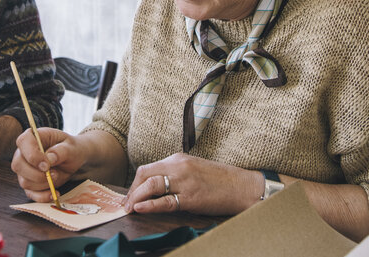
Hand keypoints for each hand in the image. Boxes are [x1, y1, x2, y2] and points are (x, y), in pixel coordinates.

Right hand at [10, 128, 85, 201]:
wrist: (74, 159)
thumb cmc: (70, 149)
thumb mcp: (71, 147)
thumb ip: (61, 151)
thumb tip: (49, 158)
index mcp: (32, 137)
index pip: (23, 142)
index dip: (32, 155)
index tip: (47, 165)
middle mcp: (24, 153)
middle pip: (18, 165)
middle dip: (36, 174)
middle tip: (54, 174)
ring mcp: (24, 169)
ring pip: (24, 181)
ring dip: (42, 184)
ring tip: (57, 177)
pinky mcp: (30, 183)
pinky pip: (30, 194)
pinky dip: (42, 196)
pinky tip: (54, 193)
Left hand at [123, 153, 260, 215]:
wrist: (242, 186)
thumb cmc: (220, 180)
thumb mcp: (194, 169)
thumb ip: (175, 173)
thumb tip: (156, 186)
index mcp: (178, 159)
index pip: (148, 168)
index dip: (135, 183)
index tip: (130, 195)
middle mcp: (179, 166)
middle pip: (144, 174)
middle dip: (132, 191)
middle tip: (125, 204)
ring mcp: (185, 181)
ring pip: (151, 185)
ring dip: (136, 198)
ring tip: (129, 209)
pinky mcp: (191, 197)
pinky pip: (165, 201)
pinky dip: (150, 205)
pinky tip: (140, 208)